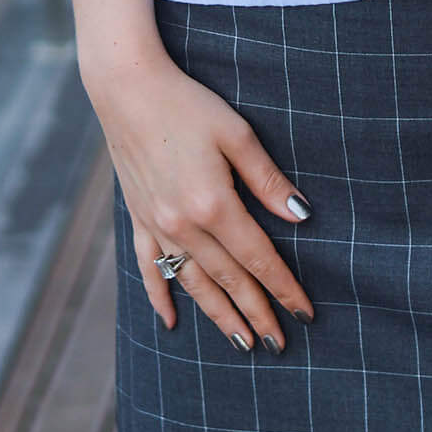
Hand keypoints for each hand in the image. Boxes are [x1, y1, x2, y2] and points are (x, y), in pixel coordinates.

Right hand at [86, 48, 315, 351]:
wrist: (127, 88)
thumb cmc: (188, 104)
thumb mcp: (237, 133)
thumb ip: (267, 179)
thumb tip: (301, 216)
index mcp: (214, 204)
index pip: (258, 258)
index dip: (283, 287)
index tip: (304, 313)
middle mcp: (183, 224)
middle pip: (228, 279)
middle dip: (256, 313)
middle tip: (278, 344)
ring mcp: (156, 224)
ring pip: (193, 283)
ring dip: (218, 315)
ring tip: (241, 343)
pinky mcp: (137, 217)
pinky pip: (149, 267)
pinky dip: (160, 296)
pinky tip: (170, 321)